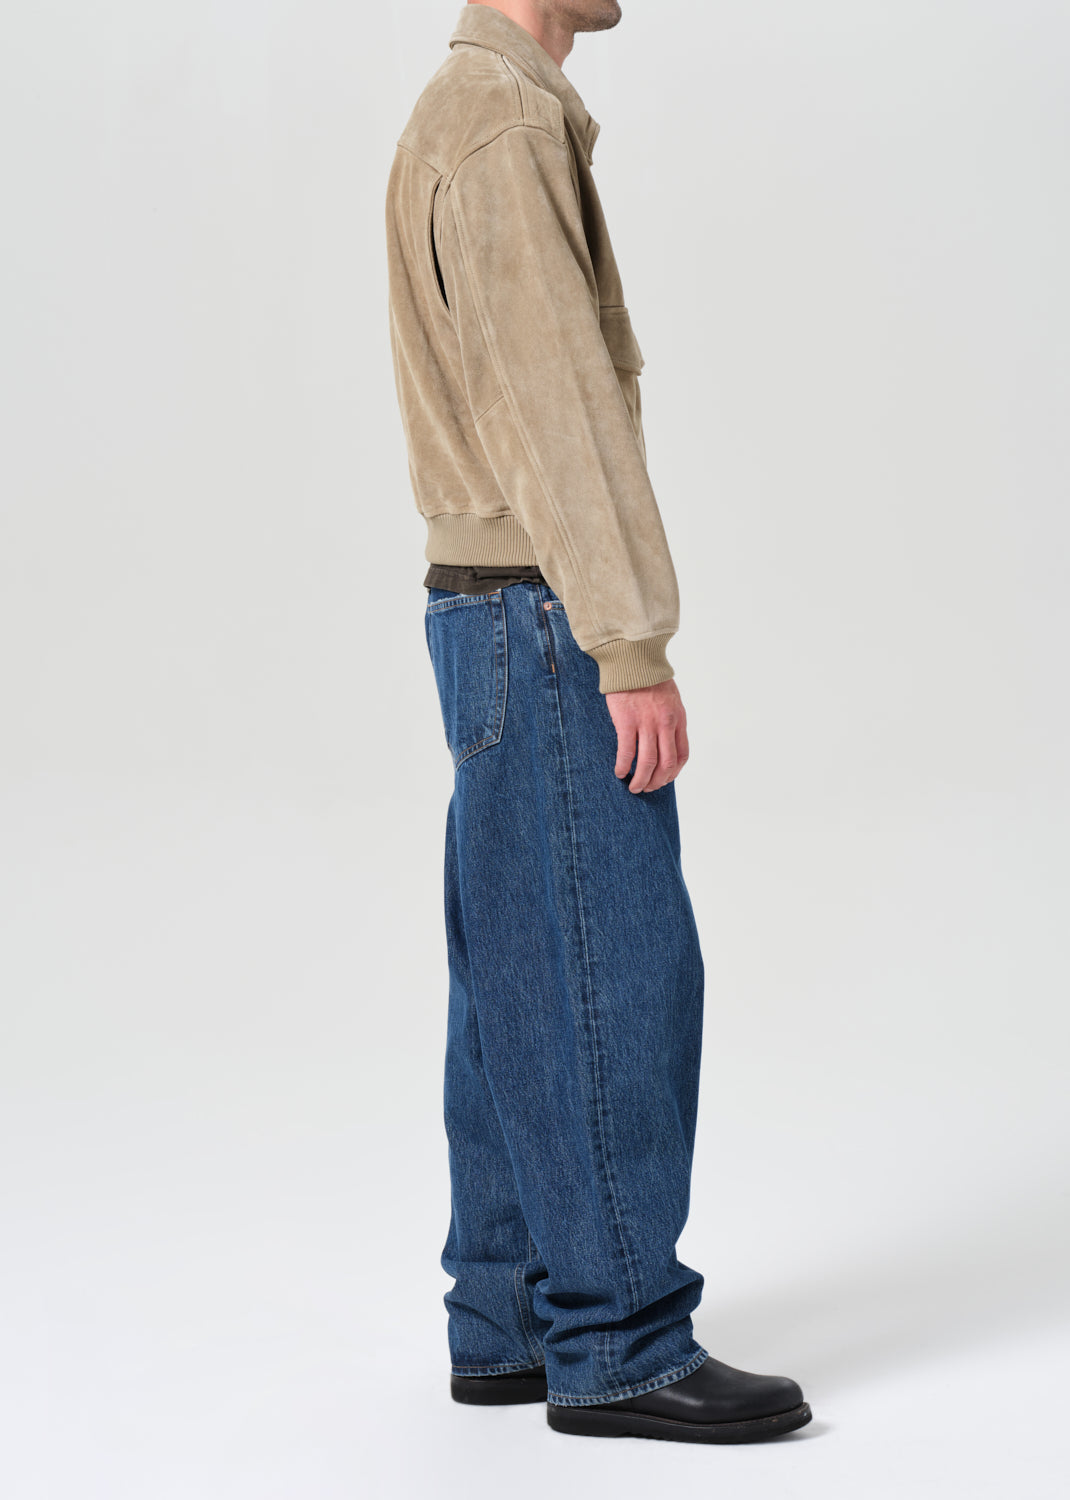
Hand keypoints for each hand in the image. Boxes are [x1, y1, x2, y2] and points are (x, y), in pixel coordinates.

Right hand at [604, 678, 688, 792]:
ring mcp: (647, 724)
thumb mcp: (671, 699)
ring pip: (647, 763)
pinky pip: (627, 752)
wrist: (633, 660)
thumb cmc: (649, 679)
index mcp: (678, 719)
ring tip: (634, 787)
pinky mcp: (627, 722)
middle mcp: (665, 724)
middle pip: (666, 764)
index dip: (673, 773)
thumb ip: (671, 720)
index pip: (682, 755)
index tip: (664, 779)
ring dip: (641, 780)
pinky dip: (623, 766)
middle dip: (657, 782)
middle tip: (647, 789)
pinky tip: (619, 772)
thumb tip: (665, 742)